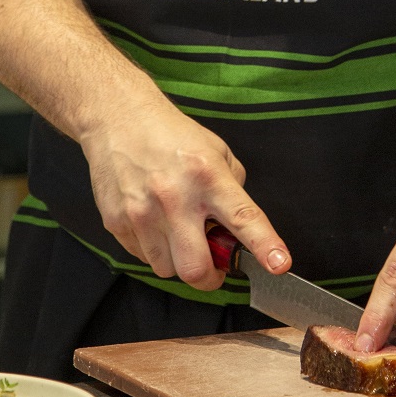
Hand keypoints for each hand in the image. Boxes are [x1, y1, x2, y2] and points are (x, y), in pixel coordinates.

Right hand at [79, 97, 290, 289]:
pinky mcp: (116, 222)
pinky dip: (154, 250)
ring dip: (178, 261)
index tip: (279, 265)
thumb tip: (238, 227)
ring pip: (167, 270)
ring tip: (177, 233)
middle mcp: (175, 198)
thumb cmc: (171, 134)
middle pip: (196, 268)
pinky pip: (142, 258)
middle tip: (214, 267)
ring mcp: (142, 213)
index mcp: (208, 176)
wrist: (118, 118)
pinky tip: (153, 223)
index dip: (264, 245)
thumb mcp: (216, 151)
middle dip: (210, 277)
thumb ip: (232, 189)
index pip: (243, 217)